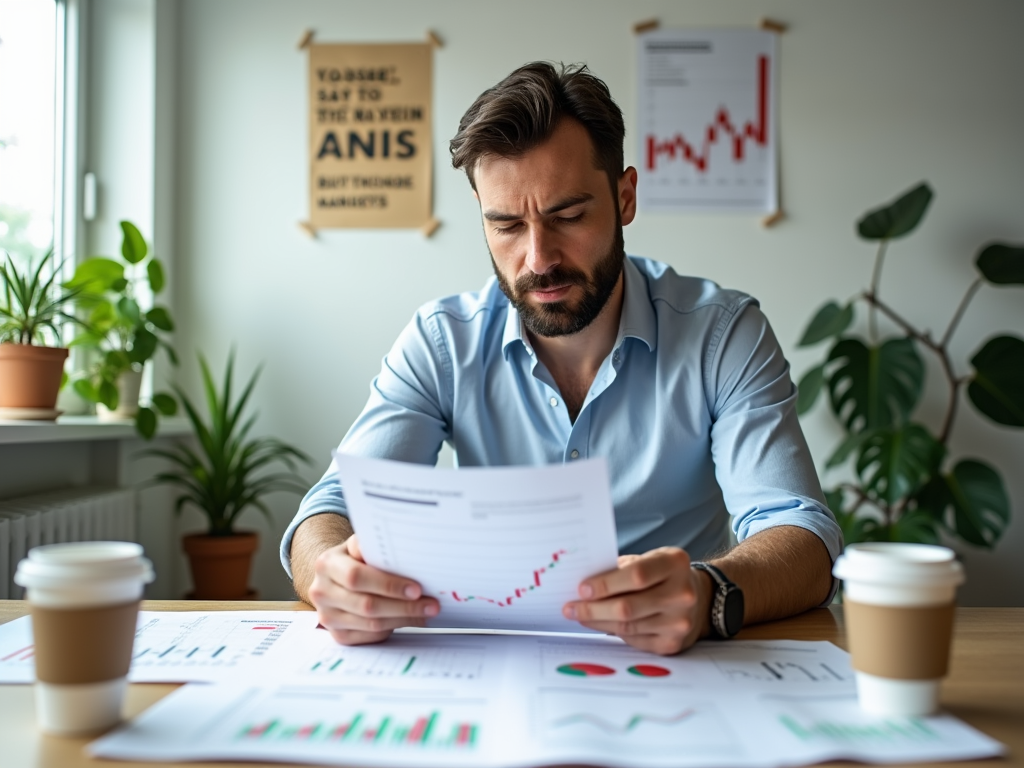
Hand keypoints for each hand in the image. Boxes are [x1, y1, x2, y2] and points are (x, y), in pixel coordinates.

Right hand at [307, 534, 439, 645]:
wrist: (335, 577)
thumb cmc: (354, 559)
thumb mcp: (360, 546)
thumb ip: (374, 547)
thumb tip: (404, 550)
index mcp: (327, 565)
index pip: (357, 577)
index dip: (388, 584)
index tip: (417, 589)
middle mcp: (322, 592)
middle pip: (366, 605)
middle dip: (404, 606)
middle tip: (431, 605)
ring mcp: (328, 617)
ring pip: (371, 623)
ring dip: (404, 619)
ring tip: (426, 613)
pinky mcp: (338, 635)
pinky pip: (370, 636)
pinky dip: (393, 628)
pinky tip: (409, 619)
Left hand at [562, 547, 710, 654]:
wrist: (700, 598)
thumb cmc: (664, 574)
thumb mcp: (649, 559)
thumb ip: (621, 568)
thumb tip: (584, 585)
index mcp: (675, 564)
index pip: (636, 576)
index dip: (606, 584)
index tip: (581, 589)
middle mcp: (682, 594)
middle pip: (628, 607)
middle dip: (593, 608)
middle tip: (570, 607)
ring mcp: (680, 622)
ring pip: (628, 627)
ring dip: (597, 621)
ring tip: (578, 615)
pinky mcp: (673, 643)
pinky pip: (634, 640)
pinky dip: (612, 632)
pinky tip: (599, 624)